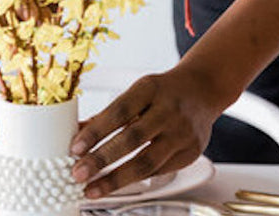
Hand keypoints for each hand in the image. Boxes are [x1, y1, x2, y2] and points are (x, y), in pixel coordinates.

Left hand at [69, 67, 219, 196]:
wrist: (202, 89)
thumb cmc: (164, 91)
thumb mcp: (137, 91)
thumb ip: (109, 114)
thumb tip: (77, 134)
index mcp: (151, 88)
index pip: (120, 110)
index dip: (96, 130)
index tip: (75, 148)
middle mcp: (169, 109)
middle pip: (132, 138)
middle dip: (101, 159)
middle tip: (78, 174)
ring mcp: (182, 132)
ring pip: (147, 161)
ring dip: (115, 179)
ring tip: (93, 189)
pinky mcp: (191, 152)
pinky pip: (160, 171)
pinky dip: (136, 180)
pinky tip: (118, 185)